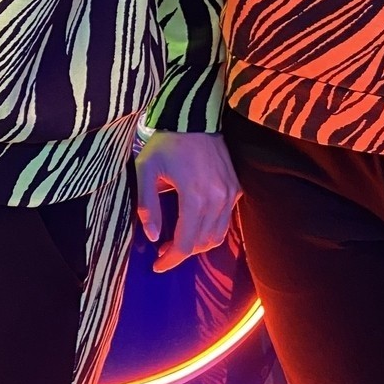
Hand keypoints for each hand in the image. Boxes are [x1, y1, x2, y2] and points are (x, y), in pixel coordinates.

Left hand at [135, 130, 240, 273]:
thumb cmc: (167, 143)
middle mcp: (217, 198)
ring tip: (179, 240)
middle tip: (164, 250)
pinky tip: (195, 224)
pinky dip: (212, 229)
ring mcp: (230, 193)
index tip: (157, 265)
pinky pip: (226, 220)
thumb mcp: (146, 171)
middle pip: (202, 244)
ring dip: (198, 244)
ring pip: (217, 235)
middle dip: (182, 253)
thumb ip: (148, 206)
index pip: (186, 244)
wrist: (194, 117)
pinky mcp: (236, 187)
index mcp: (194, 196)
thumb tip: (153, 237)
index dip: (171, 260)